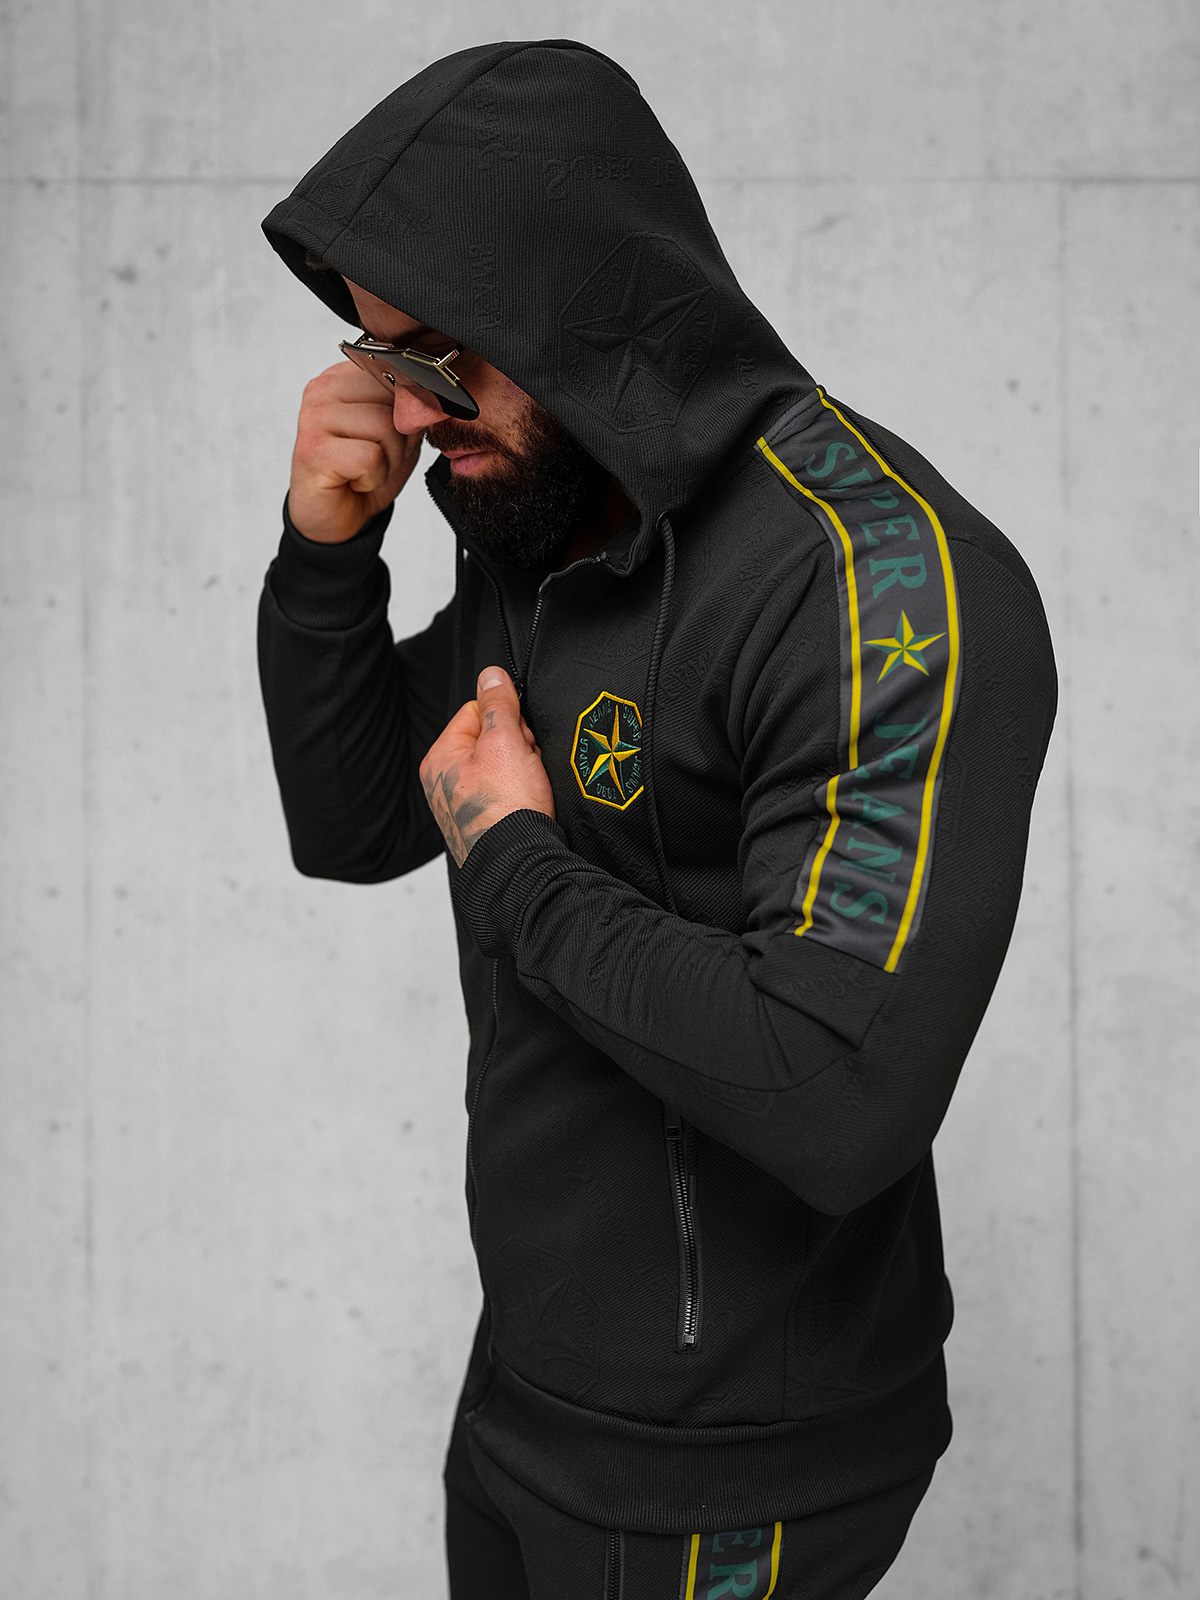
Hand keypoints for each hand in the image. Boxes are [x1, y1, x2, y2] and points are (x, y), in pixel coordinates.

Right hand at [288, 360, 424, 543]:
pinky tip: (354, 481)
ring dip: (388, 460)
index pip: (397, 375)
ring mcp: (314, 417)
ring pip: (385, 426)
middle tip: (375, 458)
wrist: (333, 518)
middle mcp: (323, 389)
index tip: (388, 438)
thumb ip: (410, 411)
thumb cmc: (361, 474)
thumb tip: (430, 401)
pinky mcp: (313, 450)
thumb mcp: (398, 436)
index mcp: (343, 378)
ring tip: (365, 469)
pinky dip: (373, 477)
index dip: (408, 414)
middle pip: (394, 398)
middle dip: (400, 438)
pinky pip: (371, 457)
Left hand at [420, 668, 554, 866]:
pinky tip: (529, 802)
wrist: (519, 865)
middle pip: (490, 739)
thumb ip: (499, 704)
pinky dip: (522, 794)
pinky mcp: (484, 823)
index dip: (506, 718)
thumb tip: (491, 674)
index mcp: (440, 758)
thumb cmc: (506, 808)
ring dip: (523, 770)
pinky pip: (507, 793)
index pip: (475, 712)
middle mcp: (444, 783)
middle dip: (516, 747)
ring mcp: (463, 806)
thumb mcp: (505, 741)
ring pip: (502, 767)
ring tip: (529, 788)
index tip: (520, 737)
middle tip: (526, 765)